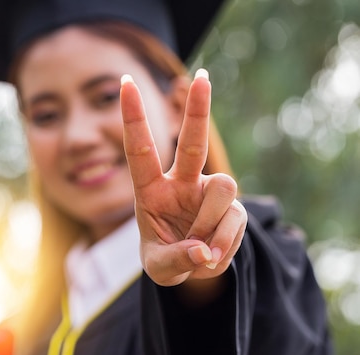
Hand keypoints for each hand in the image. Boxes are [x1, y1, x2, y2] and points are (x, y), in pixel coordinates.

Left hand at [120, 70, 246, 286]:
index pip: (139, 150)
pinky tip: (212, 254)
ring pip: (223, 188)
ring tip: (201, 249)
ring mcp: (208, 193)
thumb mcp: (159, 268)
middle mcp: (181, 183)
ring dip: (211, 223)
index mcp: (150, 190)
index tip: (126, 82)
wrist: (193, 269)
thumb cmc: (165, 258)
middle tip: (203, 77)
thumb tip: (203, 251)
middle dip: (197, 111)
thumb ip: (175, 260)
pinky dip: (224, 242)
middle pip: (192, 142)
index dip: (133, 117)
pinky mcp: (233, 208)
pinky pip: (235, 218)